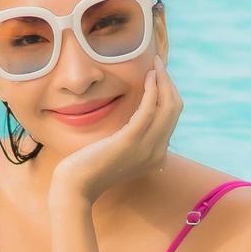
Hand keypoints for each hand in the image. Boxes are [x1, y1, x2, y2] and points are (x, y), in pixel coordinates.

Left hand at [51, 53, 181, 205]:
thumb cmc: (90, 168)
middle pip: (174, 110)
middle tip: (158, 64)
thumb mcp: (117, 152)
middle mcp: (157, 152)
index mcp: (156, 155)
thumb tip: (136, 120)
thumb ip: (131, 139)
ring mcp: (146, 148)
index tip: (159, 76)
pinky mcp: (130, 141)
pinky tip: (148, 77)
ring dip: (163, 81)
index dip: (168, 94)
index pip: (172, 118)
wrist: (76, 187)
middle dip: (169, 83)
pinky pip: (149, 110)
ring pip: (168, 107)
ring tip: (154, 64)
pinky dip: (152, 91)